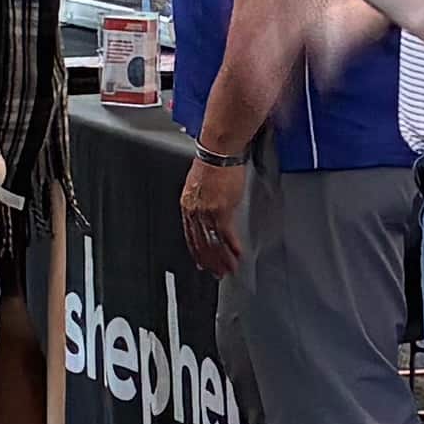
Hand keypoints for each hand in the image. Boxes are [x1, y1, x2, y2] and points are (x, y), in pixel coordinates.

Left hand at [177, 149, 249, 275]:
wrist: (219, 151)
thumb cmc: (212, 162)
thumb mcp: (200, 184)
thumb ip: (201, 201)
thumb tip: (208, 211)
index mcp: (187, 205)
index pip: (189, 235)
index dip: (196, 251)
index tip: (201, 262)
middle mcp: (194, 211)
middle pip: (200, 243)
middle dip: (209, 260)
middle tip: (217, 272)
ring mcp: (207, 213)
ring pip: (213, 243)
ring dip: (222, 258)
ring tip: (229, 268)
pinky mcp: (221, 211)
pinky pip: (226, 235)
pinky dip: (232, 247)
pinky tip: (236, 255)